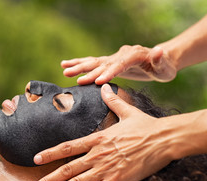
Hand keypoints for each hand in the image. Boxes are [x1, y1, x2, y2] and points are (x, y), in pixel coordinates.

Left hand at [30, 84, 173, 180]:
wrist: (165, 139)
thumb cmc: (146, 126)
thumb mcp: (127, 112)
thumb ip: (113, 101)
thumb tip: (105, 87)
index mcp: (97, 139)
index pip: (68, 147)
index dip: (50, 153)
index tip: (36, 158)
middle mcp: (97, 154)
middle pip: (67, 168)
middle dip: (48, 179)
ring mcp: (106, 168)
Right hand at [61, 45, 176, 84]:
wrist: (161, 60)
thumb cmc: (164, 67)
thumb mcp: (165, 67)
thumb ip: (159, 60)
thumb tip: (158, 50)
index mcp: (134, 55)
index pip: (119, 64)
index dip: (108, 72)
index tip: (98, 81)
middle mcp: (121, 54)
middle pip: (102, 62)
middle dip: (86, 69)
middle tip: (70, 75)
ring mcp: (114, 57)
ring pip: (94, 61)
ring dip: (78, 66)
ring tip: (63, 69)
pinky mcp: (110, 62)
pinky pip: (93, 62)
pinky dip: (80, 63)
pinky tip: (66, 64)